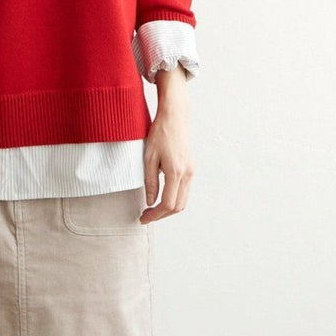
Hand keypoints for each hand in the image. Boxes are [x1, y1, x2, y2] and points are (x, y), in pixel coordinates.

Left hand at [140, 67, 192, 221]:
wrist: (175, 117)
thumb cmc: (160, 134)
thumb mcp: (148, 158)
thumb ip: (150, 181)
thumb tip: (150, 201)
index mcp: (176, 172)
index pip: (167, 204)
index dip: (155, 215)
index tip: (143, 218)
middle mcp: (187, 174)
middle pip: (178, 206)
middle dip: (161, 215)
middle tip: (146, 216)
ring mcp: (191, 171)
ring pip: (183, 200)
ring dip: (168, 208)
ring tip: (152, 209)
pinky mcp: (191, 168)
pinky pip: (184, 191)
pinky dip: (173, 199)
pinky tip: (161, 197)